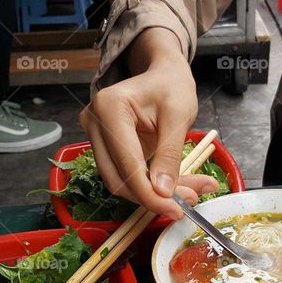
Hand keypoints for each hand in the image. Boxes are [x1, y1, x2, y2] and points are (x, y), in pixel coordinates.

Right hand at [79, 28, 217, 218]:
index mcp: (110, 107)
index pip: (127, 164)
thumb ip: (170, 154)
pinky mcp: (103, 146)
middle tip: (187, 203)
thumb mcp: (179, 116)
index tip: (176, 209)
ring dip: (151, 194)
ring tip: (187, 193)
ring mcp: (95, 135)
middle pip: (118, 179)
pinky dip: (148, 185)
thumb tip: (164, 192)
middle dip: (152, 197)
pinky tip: (174, 186)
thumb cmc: (171, 85)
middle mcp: (94, 122)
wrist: (163, 73)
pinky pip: (123, 174)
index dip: (150, 194)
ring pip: (119, 181)